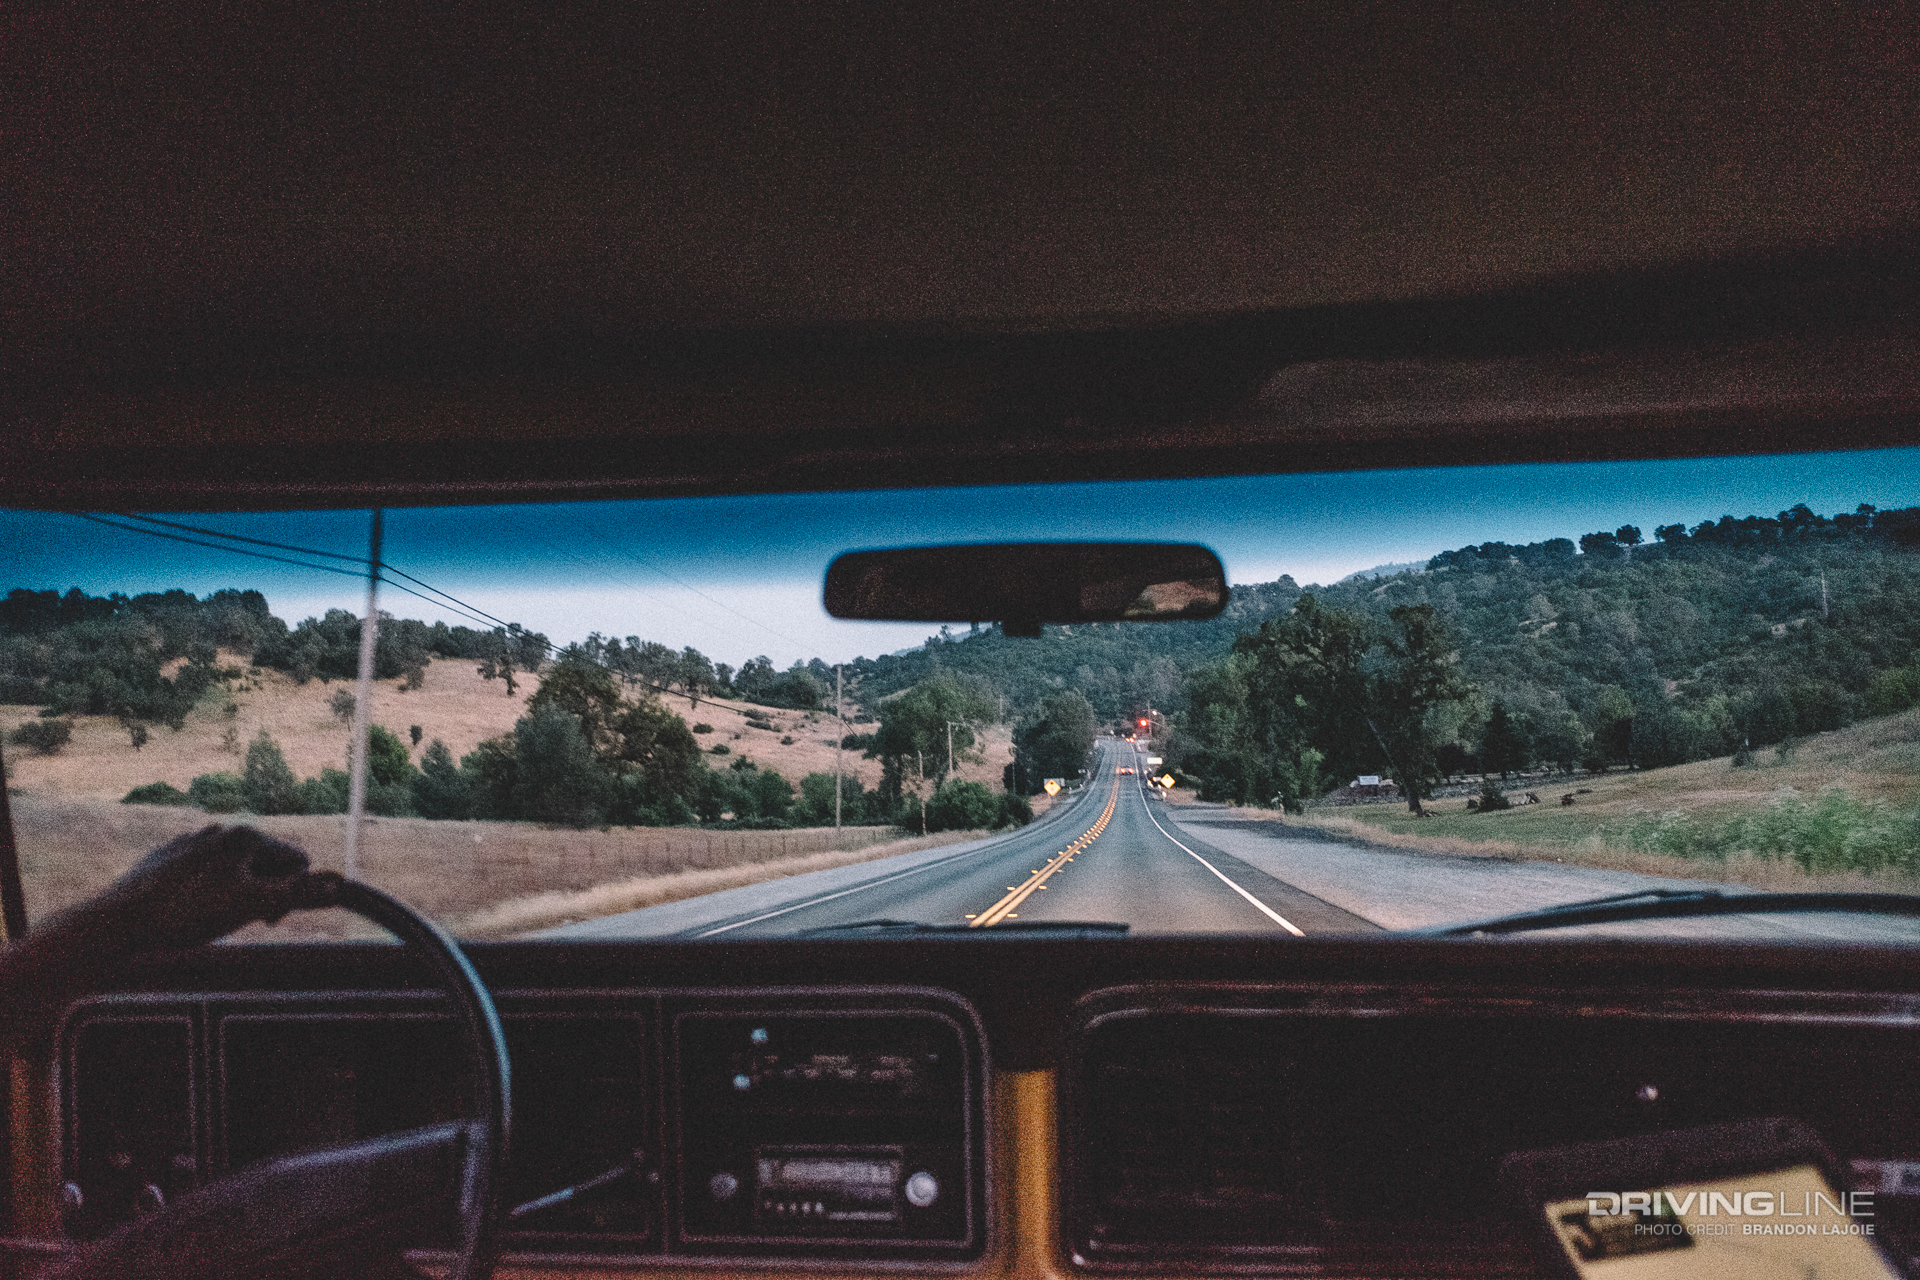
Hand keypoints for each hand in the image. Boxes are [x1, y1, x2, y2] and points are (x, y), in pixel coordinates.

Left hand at [80, 825, 342, 953]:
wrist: (118, 921)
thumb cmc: (189, 913)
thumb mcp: (252, 906)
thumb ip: (298, 894)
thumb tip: (339, 885)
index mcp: (247, 837)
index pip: (297, 860)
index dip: (294, 893)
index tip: (270, 921)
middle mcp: (222, 831)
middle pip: (266, 862)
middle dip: (265, 891)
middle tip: (245, 921)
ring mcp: (192, 842)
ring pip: (235, 868)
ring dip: (238, 892)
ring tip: (215, 920)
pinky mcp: (166, 857)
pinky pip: (204, 872)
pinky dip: (208, 891)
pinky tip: (189, 912)